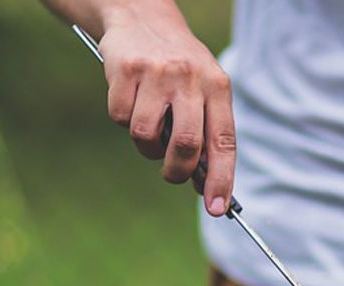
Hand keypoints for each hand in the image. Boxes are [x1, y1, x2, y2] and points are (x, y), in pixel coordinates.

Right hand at [98, 4, 234, 215]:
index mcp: (217, 86)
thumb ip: (206, 132)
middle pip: (185, 146)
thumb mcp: (202, 89)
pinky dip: (122, 118)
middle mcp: (190, 78)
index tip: (217, 208)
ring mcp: (157, 73)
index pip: (224, 142)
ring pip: (146, 136)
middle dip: (176, 171)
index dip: (221, 179)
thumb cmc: (178, 67)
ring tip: (149, 125)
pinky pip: (120, 118)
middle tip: (171, 174)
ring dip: (145, 145)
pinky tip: (130, 98)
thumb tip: (204, 186)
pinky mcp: (126, 70)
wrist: (142, 15)